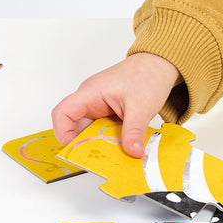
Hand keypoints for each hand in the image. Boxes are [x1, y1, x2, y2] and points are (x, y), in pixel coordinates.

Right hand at [51, 52, 181, 157]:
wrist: (160, 64)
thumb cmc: (147, 74)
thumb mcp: (141, 106)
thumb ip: (134, 131)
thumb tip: (133, 152)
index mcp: (90, 93)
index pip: (63, 113)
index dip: (63, 133)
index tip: (76, 149)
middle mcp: (91, 100)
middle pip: (79, 128)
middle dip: (89, 145)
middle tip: (104, 158)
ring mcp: (101, 107)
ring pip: (94, 132)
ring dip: (104, 143)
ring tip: (119, 154)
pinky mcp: (111, 113)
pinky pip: (106, 131)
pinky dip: (114, 139)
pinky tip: (126, 146)